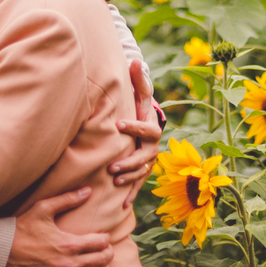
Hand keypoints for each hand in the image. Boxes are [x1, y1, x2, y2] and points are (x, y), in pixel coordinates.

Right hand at [6, 188, 112, 266]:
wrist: (1, 248)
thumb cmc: (22, 227)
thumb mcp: (44, 208)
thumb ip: (67, 199)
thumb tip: (88, 190)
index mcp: (69, 243)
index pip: (99, 243)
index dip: (105, 239)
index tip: (104, 237)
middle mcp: (68, 263)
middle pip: (100, 261)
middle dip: (108, 255)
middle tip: (107, 251)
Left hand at [110, 60, 160, 206]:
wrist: (145, 126)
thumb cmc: (138, 107)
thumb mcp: (139, 94)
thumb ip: (138, 80)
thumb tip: (135, 60)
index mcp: (152, 127)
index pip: (147, 129)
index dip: (134, 127)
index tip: (118, 125)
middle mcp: (153, 146)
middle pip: (146, 156)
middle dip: (130, 161)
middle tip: (112, 165)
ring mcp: (149, 161)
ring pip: (142, 172)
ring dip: (129, 177)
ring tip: (113, 180)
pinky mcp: (142, 172)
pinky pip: (138, 185)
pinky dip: (131, 195)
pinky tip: (121, 206)